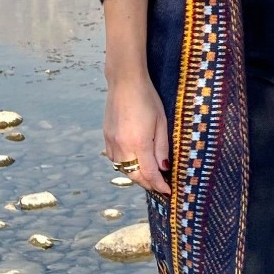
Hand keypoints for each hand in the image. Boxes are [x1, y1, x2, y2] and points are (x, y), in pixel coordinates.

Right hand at [103, 73, 171, 196]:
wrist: (124, 82)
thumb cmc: (147, 98)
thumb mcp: (161, 122)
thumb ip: (162, 147)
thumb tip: (164, 168)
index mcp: (139, 143)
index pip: (150, 173)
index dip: (159, 185)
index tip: (167, 191)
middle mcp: (123, 146)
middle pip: (134, 175)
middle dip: (147, 183)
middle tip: (159, 186)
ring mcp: (112, 142)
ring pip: (123, 169)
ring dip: (135, 175)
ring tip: (148, 176)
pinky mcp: (106, 136)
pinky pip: (115, 159)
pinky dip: (124, 165)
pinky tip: (133, 162)